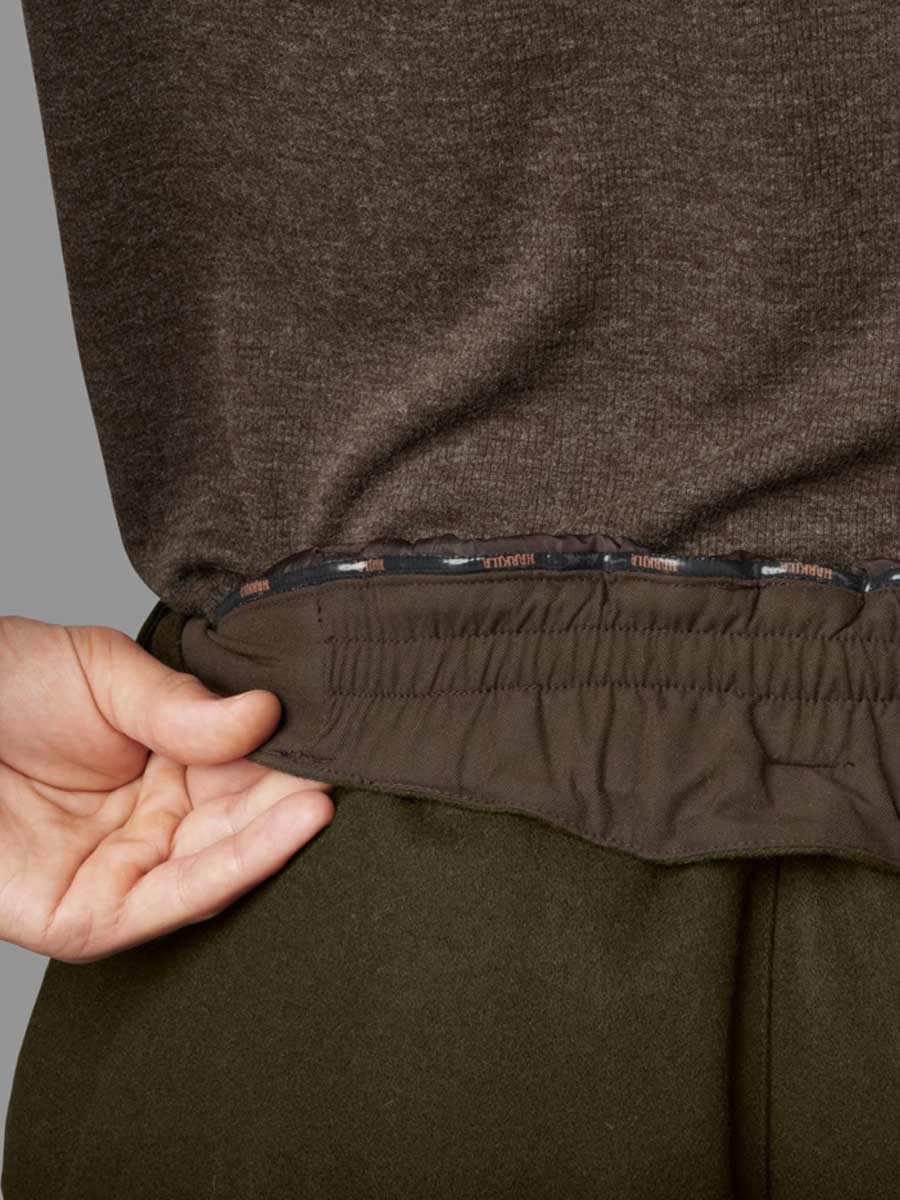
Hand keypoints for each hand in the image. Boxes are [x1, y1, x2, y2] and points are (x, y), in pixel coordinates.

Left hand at [0, 615, 333, 962]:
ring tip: (321, 799)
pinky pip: (170, 902)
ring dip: (272, 837)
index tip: (337, 737)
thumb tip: (265, 717)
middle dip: (287, 801)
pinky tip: (286, 826)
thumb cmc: (0, 685)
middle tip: (342, 771)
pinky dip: (233, 870)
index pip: (242, 773)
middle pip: (237, 825)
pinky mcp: (83, 915)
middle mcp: (150, 824)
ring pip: (215, 868)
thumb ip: (182, 705)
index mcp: (163, 766)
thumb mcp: (101, 673)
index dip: (287, 760)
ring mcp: (119, 872)